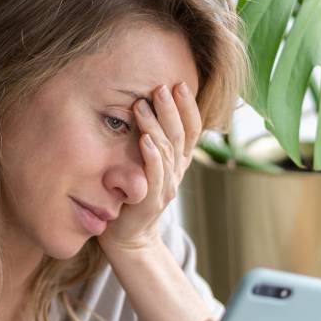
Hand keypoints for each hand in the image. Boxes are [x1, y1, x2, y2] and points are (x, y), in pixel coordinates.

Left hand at [99, 82, 201, 253]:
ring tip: (142, 105)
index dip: (187, 107)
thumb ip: (151, 142)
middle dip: (171, 109)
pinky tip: (144, 139)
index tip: (178, 84)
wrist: (129, 237)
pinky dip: (151, 155)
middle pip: (180, 135)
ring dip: (155, 126)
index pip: (191, 130)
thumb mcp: (145, 165)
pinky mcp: (151, 201)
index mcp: (178, 162)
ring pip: (167, 150)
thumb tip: (142, 106)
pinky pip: (154, 175)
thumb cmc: (132, 195)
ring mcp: (166, 186)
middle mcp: (176, 172)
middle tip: (160, 87)